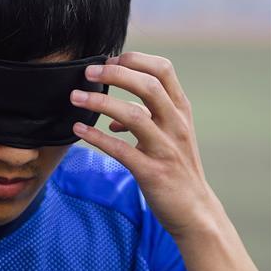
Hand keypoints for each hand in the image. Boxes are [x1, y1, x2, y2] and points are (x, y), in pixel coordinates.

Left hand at [70, 51, 215, 237]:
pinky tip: (78, 129)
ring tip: (75, 97)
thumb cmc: (177, 169)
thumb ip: (147, 120)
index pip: (163, 70)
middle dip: (115, 74)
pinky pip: (121, 150)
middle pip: (149, 86)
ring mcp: (166, 148)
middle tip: (88, 72)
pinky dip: (97, 137)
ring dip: (100, 102)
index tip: (109, 60)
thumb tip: (113, 118)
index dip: (135, 60)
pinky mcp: (152, 172)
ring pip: (133, 116)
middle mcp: (176, 125)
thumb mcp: (170, 136)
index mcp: (180, 111)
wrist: (195, 210)